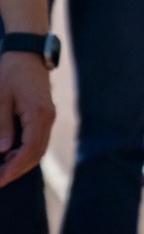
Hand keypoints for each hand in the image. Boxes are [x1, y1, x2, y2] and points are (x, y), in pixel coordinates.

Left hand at [0, 54, 55, 188]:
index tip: (0, 179)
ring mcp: (48, 116)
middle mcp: (48, 118)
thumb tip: (3, 151)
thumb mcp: (0, 99)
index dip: (14, 167)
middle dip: (18, 169)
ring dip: (22, 162)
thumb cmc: (10, 73)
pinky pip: (38, 139)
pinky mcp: (44, 114)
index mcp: (39, 115)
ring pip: (39, 148)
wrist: (26, 53)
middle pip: (37, 153)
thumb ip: (2, 125)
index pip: (29, 149)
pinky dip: (25, 152)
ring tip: (2, 171)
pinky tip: (10, 155)